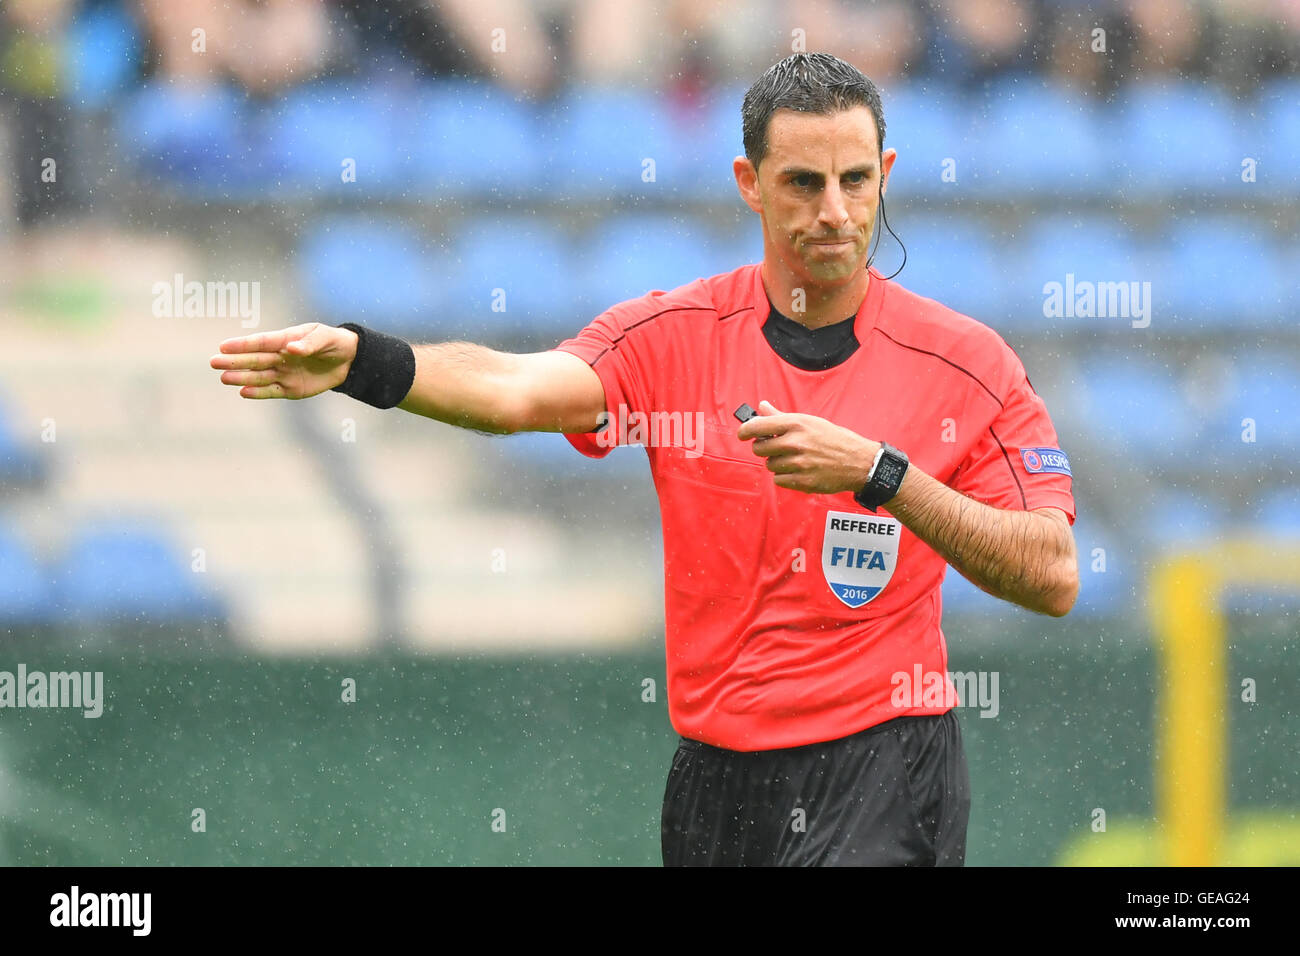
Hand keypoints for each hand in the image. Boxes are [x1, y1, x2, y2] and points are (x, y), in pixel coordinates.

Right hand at [210, 323, 358, 398]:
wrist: (349, 361)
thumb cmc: (333, 342)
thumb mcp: (325, 338)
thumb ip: (309, 343)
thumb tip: (292, 348)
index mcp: (286, 339)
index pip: (262, 342)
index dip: (243, 344)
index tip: (224, 346)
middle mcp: (281, 357)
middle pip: (255, 360)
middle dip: (235, 361)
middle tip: (213, 362)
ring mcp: (284, 373)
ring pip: (259, 376)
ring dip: (242, 377)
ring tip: (224, 378)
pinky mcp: (291, 389)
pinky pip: (272, 391)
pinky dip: (258, 392)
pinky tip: (243, 391)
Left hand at [737, 400, 879, 494]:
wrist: (858, 462)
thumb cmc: (833, 439)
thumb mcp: (810, 422)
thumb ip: (782, 416)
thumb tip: (761, 406)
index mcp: (796, 424)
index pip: (758, 426)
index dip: (745, 430)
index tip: (742, 434)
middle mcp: (796, 443)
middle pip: (759, 449)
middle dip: (764, 449)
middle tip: (775, 448)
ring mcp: (799, 463)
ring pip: (769, 466)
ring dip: (777, 464)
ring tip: (795, 459)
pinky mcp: (802, 481)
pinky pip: (778, 480)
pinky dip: (784, 477)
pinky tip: (798, 471)